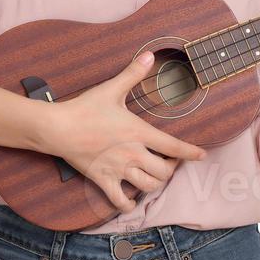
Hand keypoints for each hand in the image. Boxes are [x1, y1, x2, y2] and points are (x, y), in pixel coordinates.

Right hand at [39, 52, 207, 213]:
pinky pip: (120, 201)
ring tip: (153, 176)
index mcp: (139, 132)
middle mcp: (133, 154)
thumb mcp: (112, 89)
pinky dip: (129, 204)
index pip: (173, 146)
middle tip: (168, 162)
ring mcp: (118, 169)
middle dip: (170, 169)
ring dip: (154, 184)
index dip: (191, 153)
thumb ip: (133, 73)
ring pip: (148, 186)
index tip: (202, 155)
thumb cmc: (85, 108)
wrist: (58, 127)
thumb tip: (149, 55)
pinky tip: (131, 201)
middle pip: (164, 172)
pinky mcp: (103, 180)